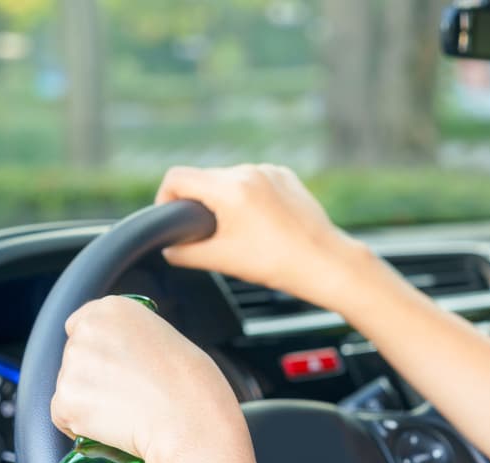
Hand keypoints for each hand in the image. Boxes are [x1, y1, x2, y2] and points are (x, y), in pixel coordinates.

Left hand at [50, 296, 246, 461]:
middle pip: (74, 358)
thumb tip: (112, 359)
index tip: (112, 366)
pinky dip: (83, 427)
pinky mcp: (64, 401)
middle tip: (127, 394)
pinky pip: (64, 417)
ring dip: (89, 402)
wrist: (188, 417)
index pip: (81, 325)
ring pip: (71, 388)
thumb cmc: (189, 384)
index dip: (97, 350)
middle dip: (93, 377)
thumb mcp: (163, 338)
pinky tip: (114, 426)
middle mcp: (86, 332)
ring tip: (128, 411)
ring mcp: (72, 366)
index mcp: (112, 309)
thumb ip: (128, 338)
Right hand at [156, 164, 374, 311]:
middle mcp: (248, 171)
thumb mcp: (221, 260)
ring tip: (240, 233)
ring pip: (230, 180)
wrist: (324, 262)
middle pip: (204, 179)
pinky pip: (254, 181)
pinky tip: (261, 224)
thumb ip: (184, 252)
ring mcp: (269, 171)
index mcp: (229, 188)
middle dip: (199, 204)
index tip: (173, 221)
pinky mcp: (285, 176)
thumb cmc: (276, 263)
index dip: (165, 200)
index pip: (177, 178)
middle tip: (208, 235)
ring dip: (225, 201)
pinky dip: (249, 199)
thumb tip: (168, 248)